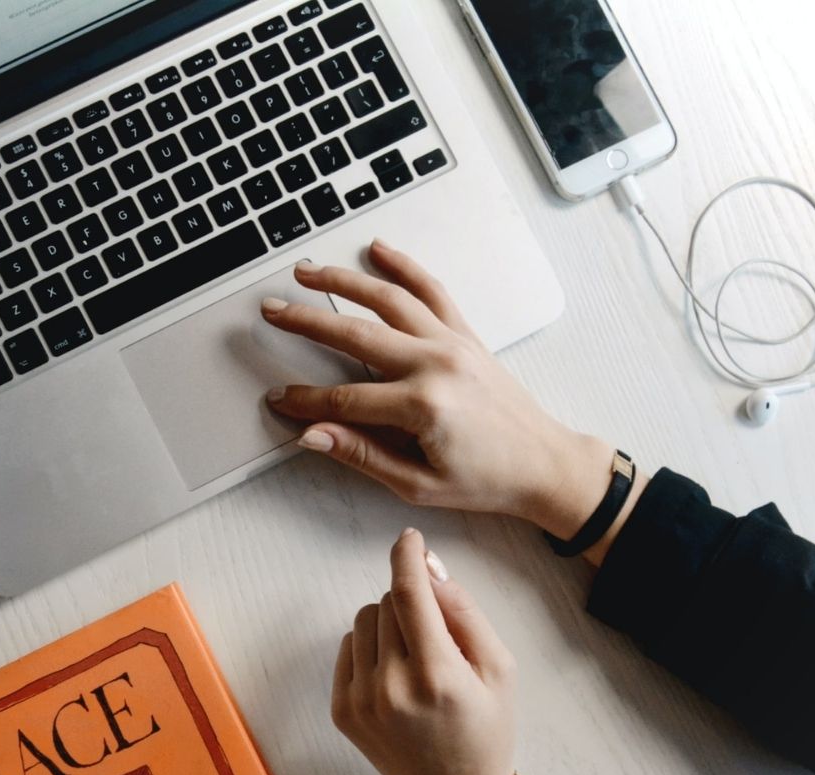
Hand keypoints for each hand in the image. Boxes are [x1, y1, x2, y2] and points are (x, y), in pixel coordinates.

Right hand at [263, 241, 628, 551]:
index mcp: (423, 405)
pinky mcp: (466, 336)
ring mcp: (453, 344)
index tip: (278, 399)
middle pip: (356, 333)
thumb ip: (361, 454)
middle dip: (307, 320)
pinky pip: (432, 291)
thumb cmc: (487, 479)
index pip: (344, 399)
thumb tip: (313, 435)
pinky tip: (379, 251)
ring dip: (344, 281)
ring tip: (307, 271)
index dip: (306, 400)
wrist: (542, 464)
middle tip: (272, 311)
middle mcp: (437, 364)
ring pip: (389, 300)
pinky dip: (404, 267)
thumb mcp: (417, 483)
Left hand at [332, 529, 550, 774]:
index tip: (409, 538)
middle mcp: (391, 687)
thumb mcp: (499, 668)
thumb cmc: (486, 728)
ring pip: (362, 622)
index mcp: (435, 675)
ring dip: (387, 624)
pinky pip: (348, 648)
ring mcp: (360, 701)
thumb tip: (428, 567)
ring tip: (415, 658)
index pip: (408, 594)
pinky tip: (395, 676)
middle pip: (386, 603)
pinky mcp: (341, 711)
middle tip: (435, 635)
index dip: (406, 557)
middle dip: (411, 603)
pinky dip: (369, 649)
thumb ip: (464, 612)